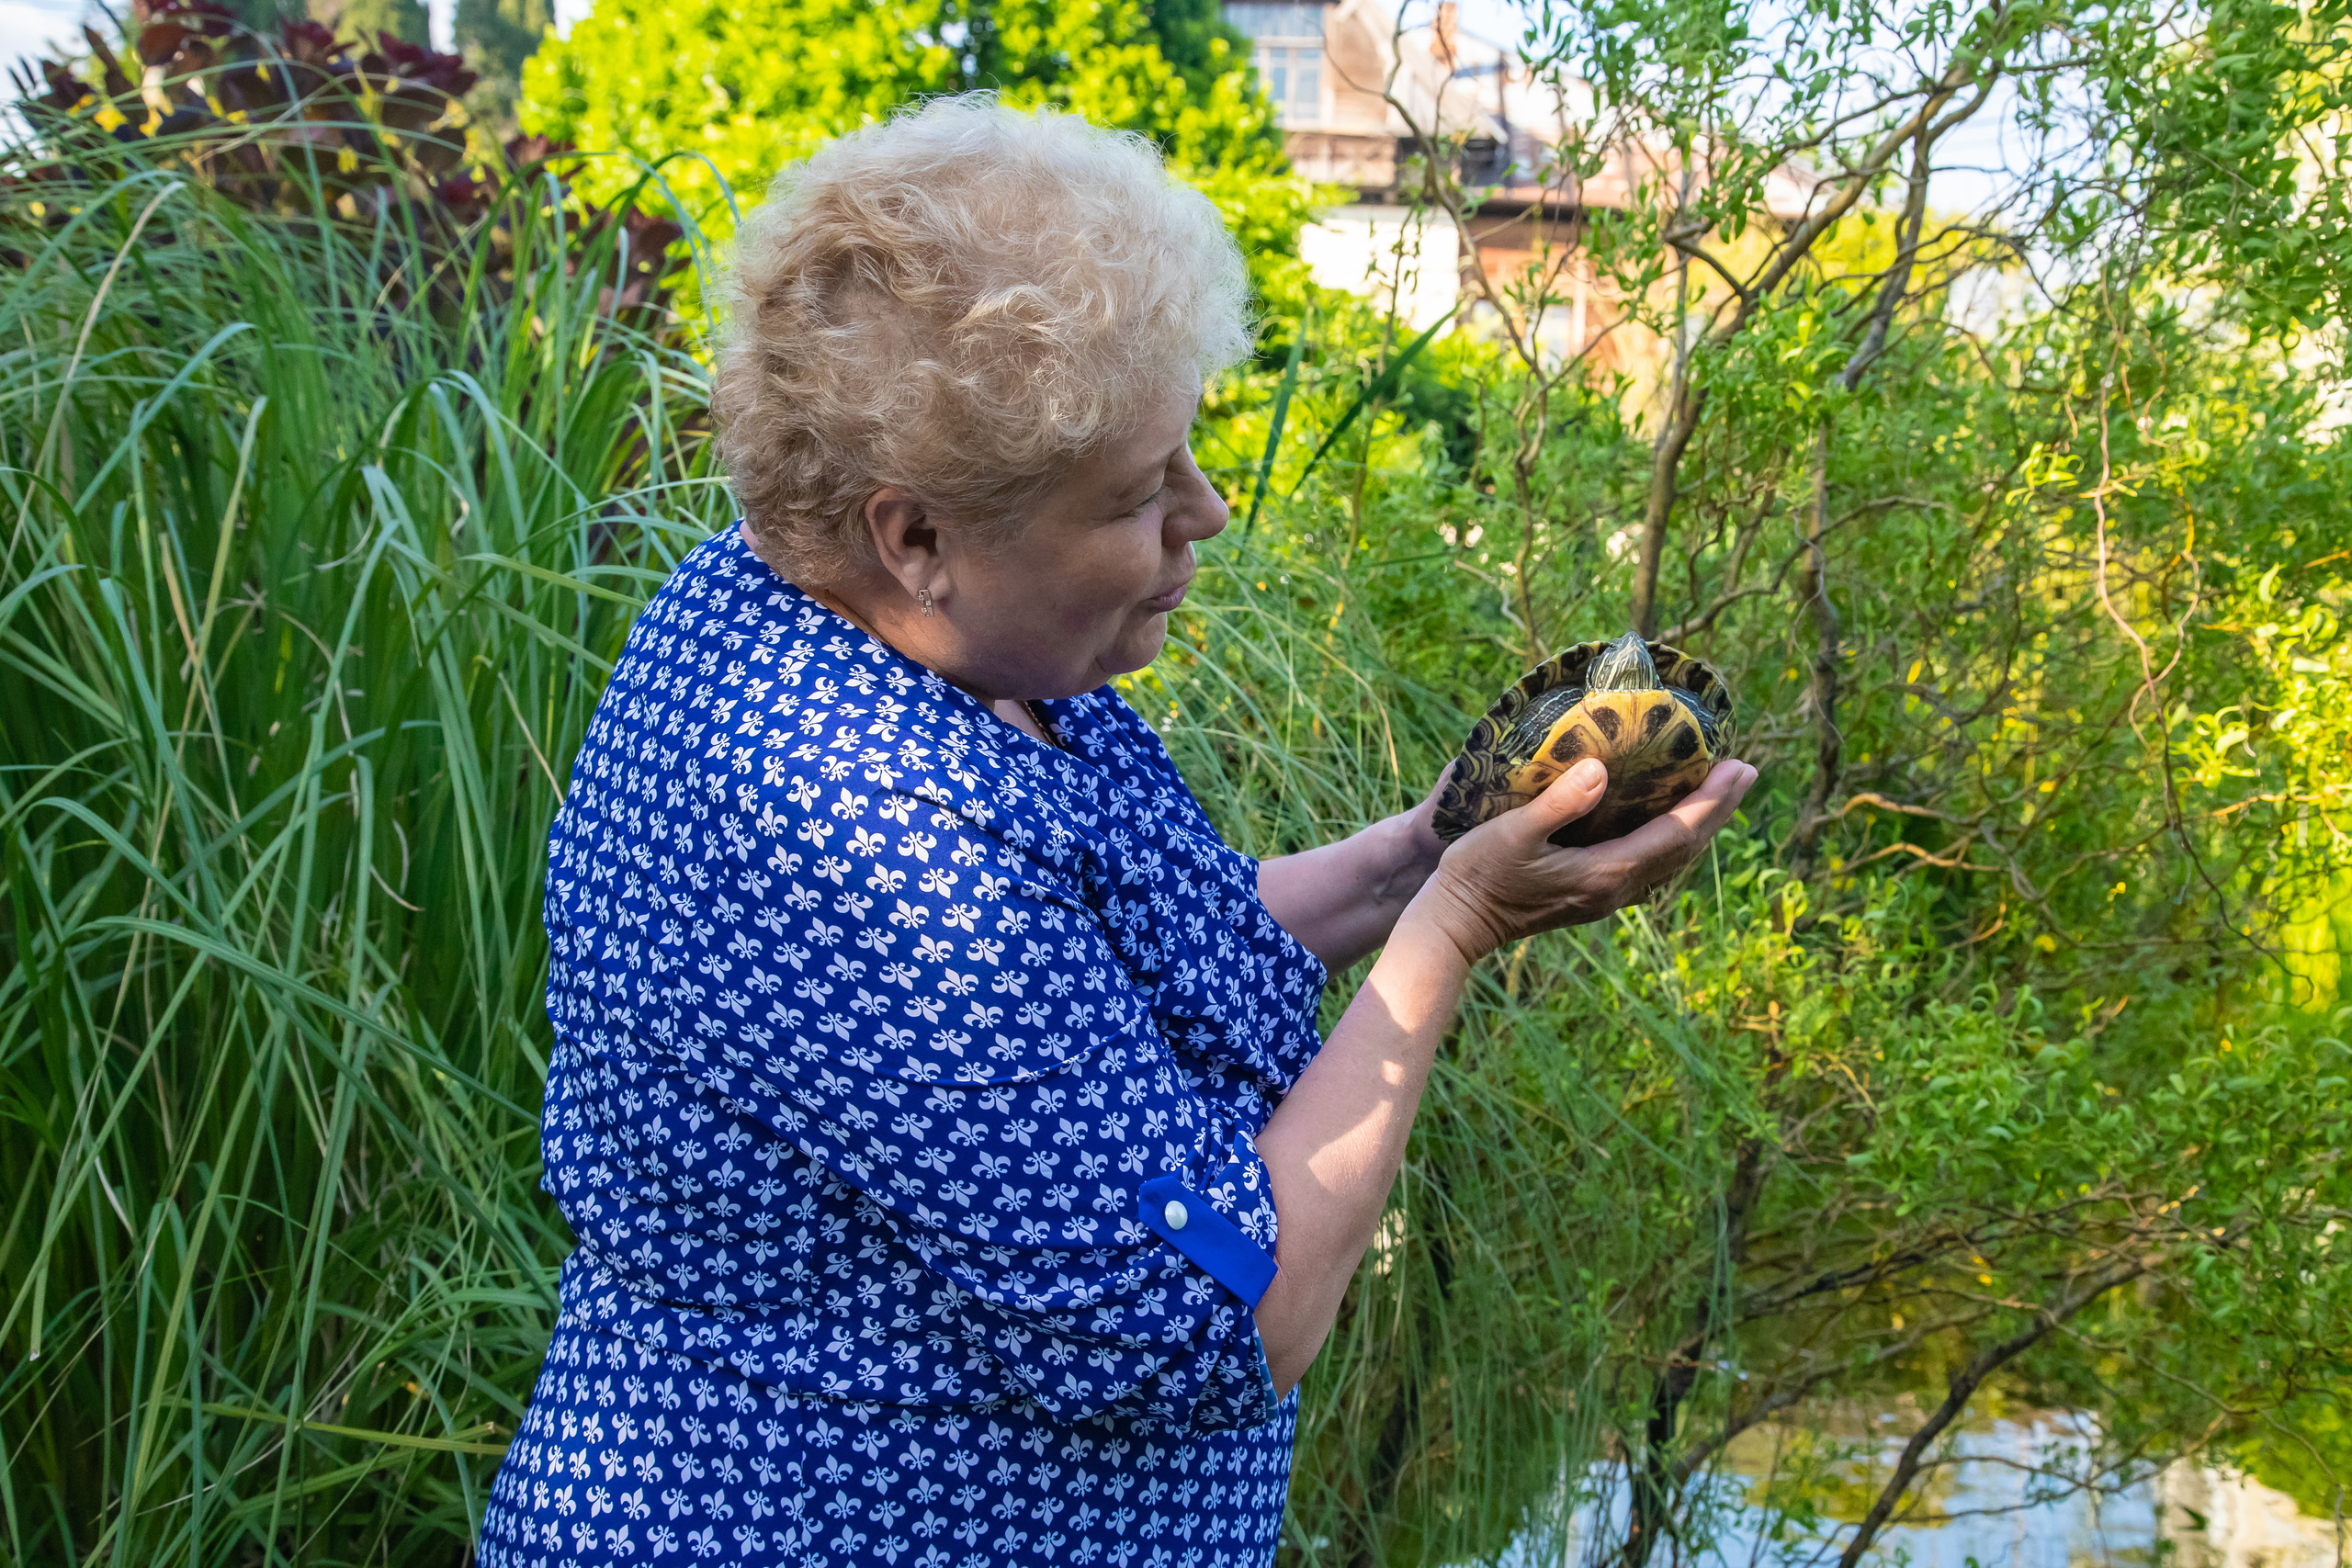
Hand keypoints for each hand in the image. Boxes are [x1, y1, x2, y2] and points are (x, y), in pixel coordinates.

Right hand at [1405, 756, 1757, 962]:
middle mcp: (1615, 889)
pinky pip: (1651, 866)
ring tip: (1720, 794)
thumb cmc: (1476, 875)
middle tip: (1746, 771)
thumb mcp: (1510, 833)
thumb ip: (1558, 804)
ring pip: (1671, 860)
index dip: (1712, 800)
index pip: (1676, 832)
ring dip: (1700, 825)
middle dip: (1718, 809)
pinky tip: (1671, 824)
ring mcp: (1605, 897)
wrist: (1455, 926)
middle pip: (1684, 848)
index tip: (1740, 766)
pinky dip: (1673, 840)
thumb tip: (1600, 771)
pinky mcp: (1592, 896)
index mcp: (1605, 872)